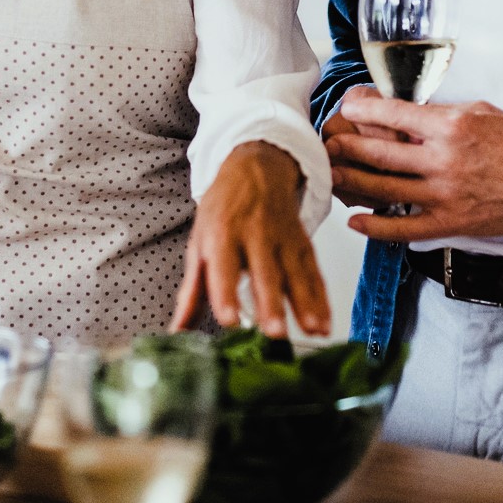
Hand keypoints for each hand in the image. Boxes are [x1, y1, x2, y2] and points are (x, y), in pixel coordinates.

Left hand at [172, 141, 329, 337]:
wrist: (256, 169)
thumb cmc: (223, 211)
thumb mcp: (199, 243)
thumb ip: (191, 292)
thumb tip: (177, 332)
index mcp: (222, 235)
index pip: (223, 267)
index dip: (225, 294)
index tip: (230, 320)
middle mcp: (254, 235)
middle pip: (264, 272)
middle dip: (271, 303)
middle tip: (275, 332)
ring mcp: (282, 238)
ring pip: (295, 272)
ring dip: (305, 303)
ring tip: (312, 330)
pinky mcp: (302, 242)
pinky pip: (314, 272)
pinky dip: (322, 298)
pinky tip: (325, 323)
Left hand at [324, 91, 502, 243]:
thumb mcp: (478, 112)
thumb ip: (440, 114)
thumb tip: (405, 114)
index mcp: (449, 127)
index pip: (394, 115)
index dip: (364, 110)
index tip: (348, 108)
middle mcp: (442, 160)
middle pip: (381, 153)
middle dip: (348, 146)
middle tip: (328, 141)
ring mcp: (444, 195)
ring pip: (385, 189)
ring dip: (352, 182)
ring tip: (330, 174)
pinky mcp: (450, 222)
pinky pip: (405, 228)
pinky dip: (377, 226)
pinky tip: (356, 220)